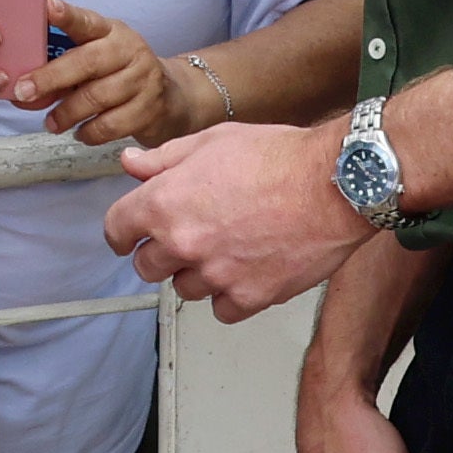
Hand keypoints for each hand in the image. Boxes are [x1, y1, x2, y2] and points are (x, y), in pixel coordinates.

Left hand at [14, 0, 198, 146]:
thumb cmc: (117, 75)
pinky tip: (80, 133)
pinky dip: (89, 132)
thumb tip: (23, 93)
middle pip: (87, 62)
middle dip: (51, 78)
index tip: (47, 8)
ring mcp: (143, 79)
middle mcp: (129, 50)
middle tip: (24, 91)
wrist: (170, 97)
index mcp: (110, 31)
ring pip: (96, 97)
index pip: (85, 21)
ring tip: (51, 123)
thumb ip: (59, 71)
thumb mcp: (93, 60)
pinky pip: (111, 125)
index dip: (66, 15)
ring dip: (66, 113)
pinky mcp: (150, 109)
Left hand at [102, 119, 373, 320]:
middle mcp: (183, 242)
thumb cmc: (281, 158)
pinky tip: (244, 273)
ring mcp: (215, 274)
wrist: (336, 183)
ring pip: (184, 289)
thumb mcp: (213, 141)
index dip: (121, 232)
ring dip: (196, 274)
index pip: (117, 229)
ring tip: (225, 250)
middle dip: (160, 253)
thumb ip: (164, 159)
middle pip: (146, 266)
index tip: (127, 237)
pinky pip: (221, 310)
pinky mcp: (249, 296)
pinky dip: (229, 296)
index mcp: (165, 202)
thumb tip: (131, 165)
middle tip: (184, 240)